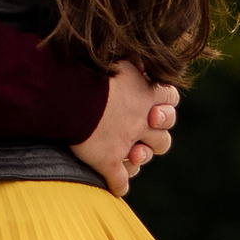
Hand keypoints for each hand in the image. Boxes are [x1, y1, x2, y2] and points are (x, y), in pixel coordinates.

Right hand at [72, 60, 180, 196]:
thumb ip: (128, 60)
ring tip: (133, 158)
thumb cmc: (87, 70)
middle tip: (144, 133)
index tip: (155, 105)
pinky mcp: (108, 160)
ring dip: (142, 157)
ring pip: (147, 155)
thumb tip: (132, 52)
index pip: (170, 99)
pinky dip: (119, 185)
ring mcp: (126, 142)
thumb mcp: (115, 58)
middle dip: (158, 135)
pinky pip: (120, 180)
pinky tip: (114, 187)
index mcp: (145, 93)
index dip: (165, 104)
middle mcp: (141, 119)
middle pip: (164, 134)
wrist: (69, 93)